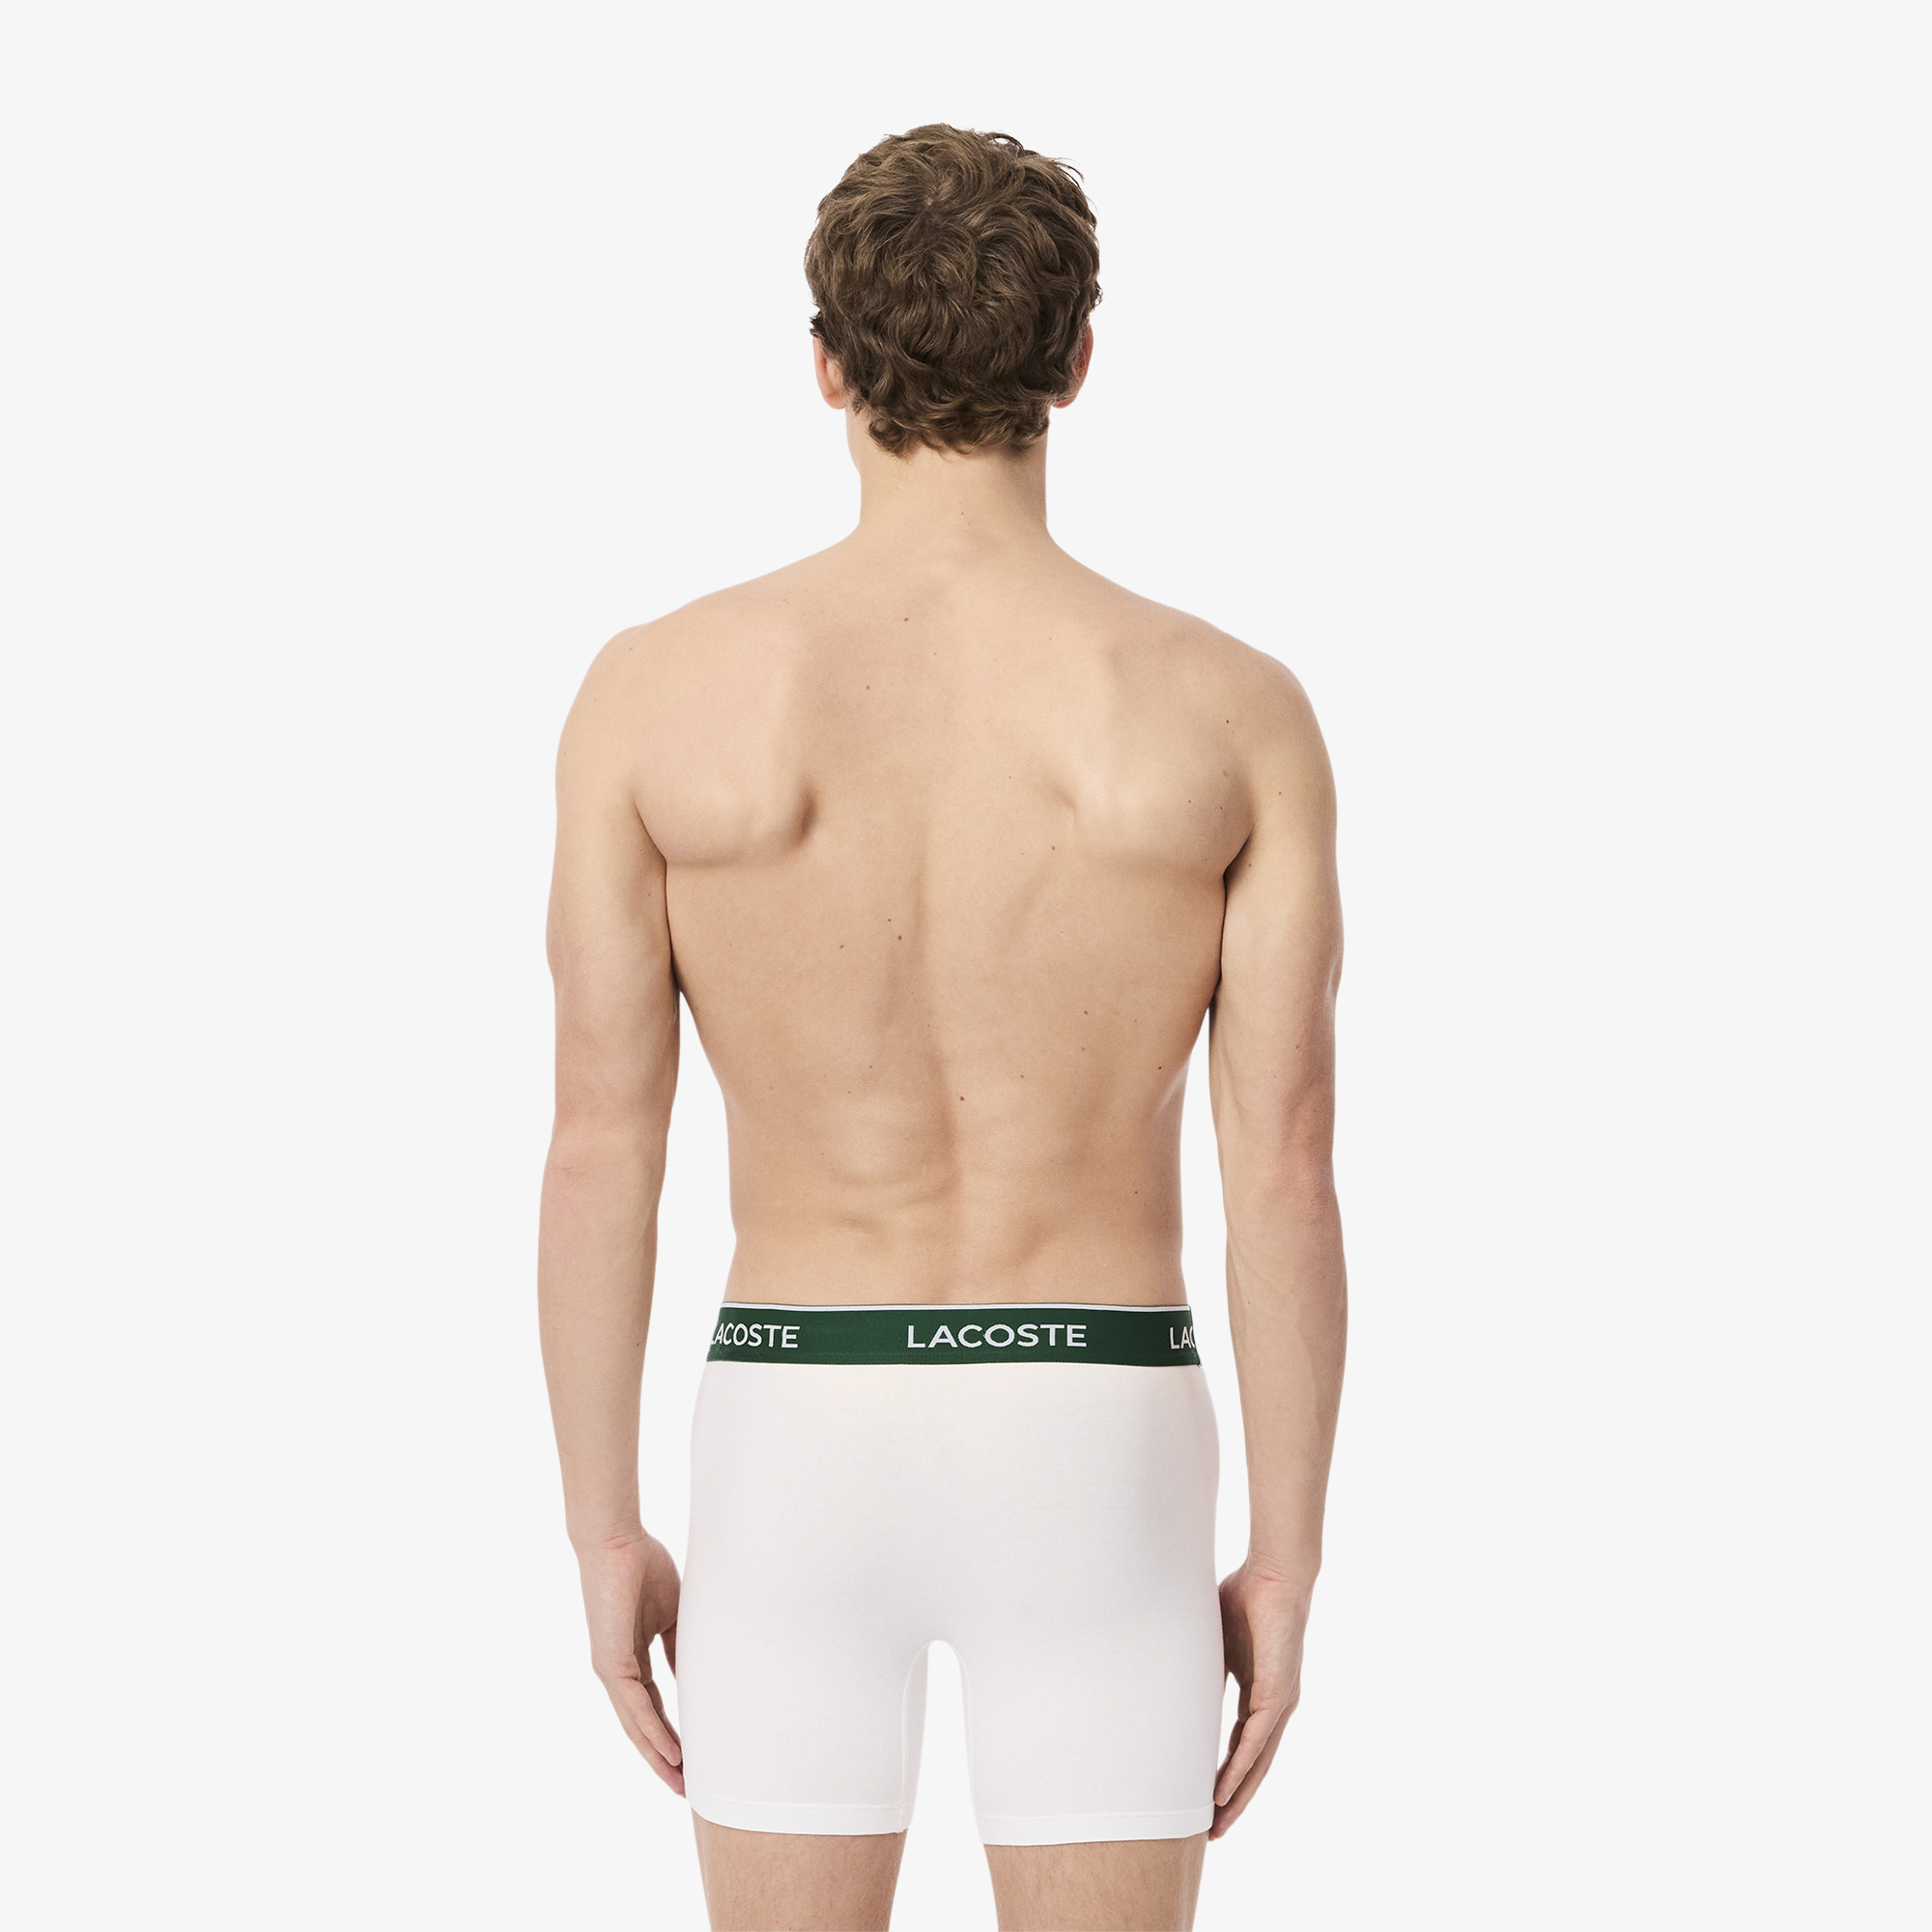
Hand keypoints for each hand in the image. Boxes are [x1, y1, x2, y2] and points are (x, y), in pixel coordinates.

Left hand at [576, 1529, 683, 1793]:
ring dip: (658, 1757)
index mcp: (631, 1659)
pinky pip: (635, 1706)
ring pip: (635, 1725)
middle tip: (687, 1788)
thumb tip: (694, 1677)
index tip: (692, 1759)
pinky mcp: (610, 1662)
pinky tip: (671, 1752)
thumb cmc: (643, 1566)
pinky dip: (652, 1731)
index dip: (671, 1734)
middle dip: (663, 1759)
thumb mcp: (671, 1614)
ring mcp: (611, 1669)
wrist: (616, 1541)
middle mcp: (617, 1672)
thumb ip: (679, 1647)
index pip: (652, 1708)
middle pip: (641, 1727)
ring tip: (681, 1782)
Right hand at [1212, 1560, 1311, 1837]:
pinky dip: (1239, 1770)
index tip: (1206, 1799)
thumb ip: (1201, 1665)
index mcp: (1259, 1692)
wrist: (1276, 1575)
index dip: (1225, 1773)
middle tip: (1210, 1830)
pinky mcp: (1277, 1695)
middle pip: (1252, 1765)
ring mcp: (1278, 1703)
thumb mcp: (1214, 1640)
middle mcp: (1273, 1705)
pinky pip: (1256, 1743)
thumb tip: (1169, 1679)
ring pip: (1257, 1763)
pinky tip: (1223, 1792)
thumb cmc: (1246, 1596)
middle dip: (1232, 1800)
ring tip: (1215, 1824)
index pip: (1241, 1744)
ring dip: (1236, 1796)